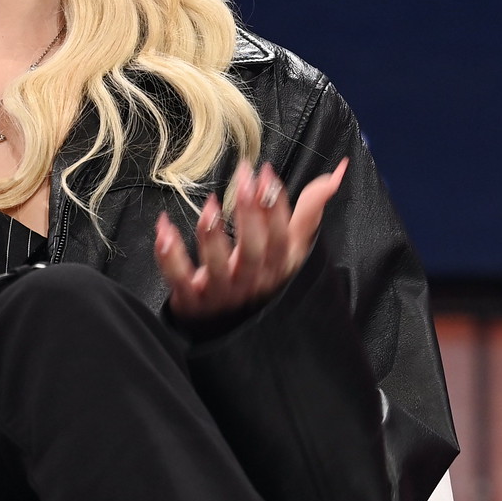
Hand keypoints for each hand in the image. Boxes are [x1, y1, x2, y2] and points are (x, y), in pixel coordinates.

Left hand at [155, 157, 348, 322]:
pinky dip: (169, 256)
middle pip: (252, 250)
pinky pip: (179, 279)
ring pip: (217, 267)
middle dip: (248, 214)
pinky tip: (163, 230)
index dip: (275, 206)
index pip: (280, 237)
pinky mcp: (191, 301)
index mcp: (276, 267)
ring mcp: (220, 293)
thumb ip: (310, 210)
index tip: (266, 173)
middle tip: (242, 179)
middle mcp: (250, 281)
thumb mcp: (292, 248)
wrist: (236, 329)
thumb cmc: (265, 278)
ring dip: (212, 236)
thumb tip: (337, 171)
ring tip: (209, 206)